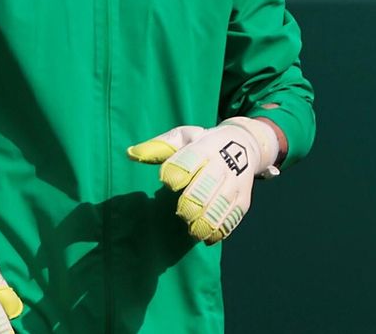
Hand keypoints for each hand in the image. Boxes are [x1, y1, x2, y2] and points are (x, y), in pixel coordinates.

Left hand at [126, 116, 279, 244]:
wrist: (244, 145)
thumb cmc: (202, 142)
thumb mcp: (182, 137)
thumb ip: (158, 147)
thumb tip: (131, 154)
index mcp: (204, 147)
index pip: (192, 157)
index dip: (180, 170)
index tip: (167, 181)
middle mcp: (222, 165)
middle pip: (209, 184)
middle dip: (196, 199)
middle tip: (182, 212)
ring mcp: (235, 184)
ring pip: (223, 203)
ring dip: (209, 219)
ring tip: (193, 231)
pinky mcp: (242, 200)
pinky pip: (234, 216)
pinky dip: (222, 229)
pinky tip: (208, 238)